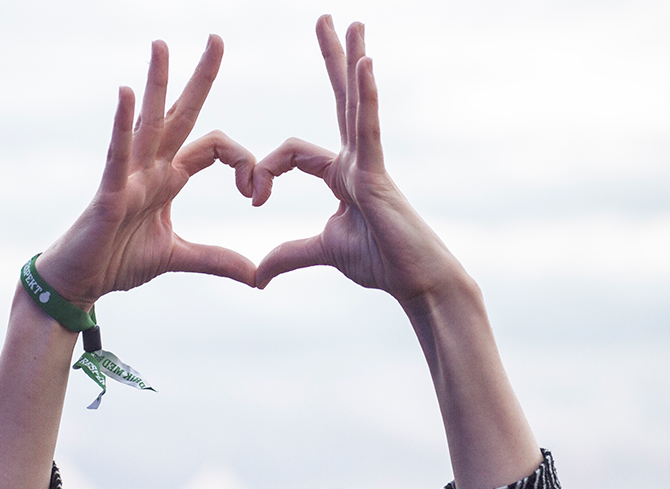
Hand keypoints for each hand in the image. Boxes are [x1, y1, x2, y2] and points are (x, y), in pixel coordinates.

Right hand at [37, 36, 256, 310]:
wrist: (80, 283)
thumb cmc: (117, 262)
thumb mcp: (178, 258)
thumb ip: (216, 260)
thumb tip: (256, 276)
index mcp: (168, 179)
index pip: (216, 147)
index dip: (243, 163)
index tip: (256, 193)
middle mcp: (150, 169)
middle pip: (180, 114)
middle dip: (200, 78)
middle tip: (218, 37)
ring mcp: (127, 178)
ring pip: (148, 123)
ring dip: (156, 83)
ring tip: (162, 44)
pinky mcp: (108, 195)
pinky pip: (117, 155)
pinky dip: (122, 125)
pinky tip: (127, 93)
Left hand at [252, 16, 466, 304]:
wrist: (416, 282)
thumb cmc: (381, 263)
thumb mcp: (323, 252)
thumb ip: (289, 255)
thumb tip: (257, 276)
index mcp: (341, 175)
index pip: (292, 154)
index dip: (265, 171)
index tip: (254, 199)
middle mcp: (356, 160)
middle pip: (340, 100)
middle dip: (332, 59)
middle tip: (325, 19)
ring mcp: (369, 163)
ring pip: (356, 104)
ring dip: (351, 61)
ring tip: (351, 23)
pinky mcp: (378, 175)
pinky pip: (368, 128)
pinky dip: (367, 96)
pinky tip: (364, 62)